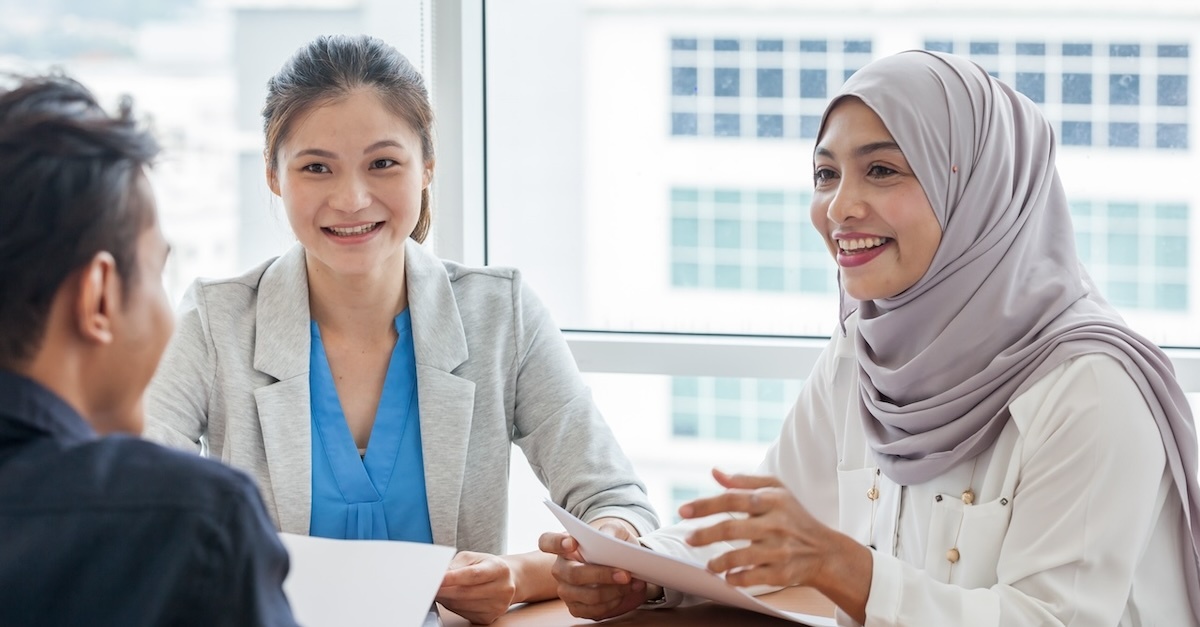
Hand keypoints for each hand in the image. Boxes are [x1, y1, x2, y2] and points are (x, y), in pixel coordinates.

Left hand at [437, 551, 516, 624]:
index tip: (437, 578)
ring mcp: (497, 606)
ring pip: (461, 605)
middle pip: (465, 593)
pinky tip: (452, 598)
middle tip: (429, 585)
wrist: (506, 580)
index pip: (473, 575)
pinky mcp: (488, 618)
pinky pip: (463, 614)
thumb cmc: (486, 566)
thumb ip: (456, 565)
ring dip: (446, 598)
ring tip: (440, 589)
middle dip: (443, 590)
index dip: (453, 578)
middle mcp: (502, 589)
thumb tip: (438, 576)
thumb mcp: (472, 558)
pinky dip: (452, 606)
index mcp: (499, 569)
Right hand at [537, 519, 654, 619]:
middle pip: (572, 574)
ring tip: (631, 583)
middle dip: (601, 575)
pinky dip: (612, 603)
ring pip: (586, 595)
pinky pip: (593, 610)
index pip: (547, 542)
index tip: (573, 543)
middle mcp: (560, 569)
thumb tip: (606, 537)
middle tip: (625, 574)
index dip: (556, 543)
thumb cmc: (614, 545)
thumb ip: (611, 530)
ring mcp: (566, 590)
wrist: (624, 565)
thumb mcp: (616, 531)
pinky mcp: (577, 608)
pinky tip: (624, 593)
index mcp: (564, 546)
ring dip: (613, 591)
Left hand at [680, 469, 836, 588]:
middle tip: (689, 539)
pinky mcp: (783, 572)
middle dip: (705, 535)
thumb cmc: (795, 516)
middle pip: (732, 529)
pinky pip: (753, 577)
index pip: (733, 499)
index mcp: (772, 500)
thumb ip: (744, 481)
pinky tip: (728, 576)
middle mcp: (776, 524)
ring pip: (741, 557)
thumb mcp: (776, 490)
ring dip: (719, 561)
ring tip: (708, 564)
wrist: (825, 551)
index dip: (705, 505)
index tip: (683, 510)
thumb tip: (715, 473)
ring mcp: (780, 550)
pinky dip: (737, 578)